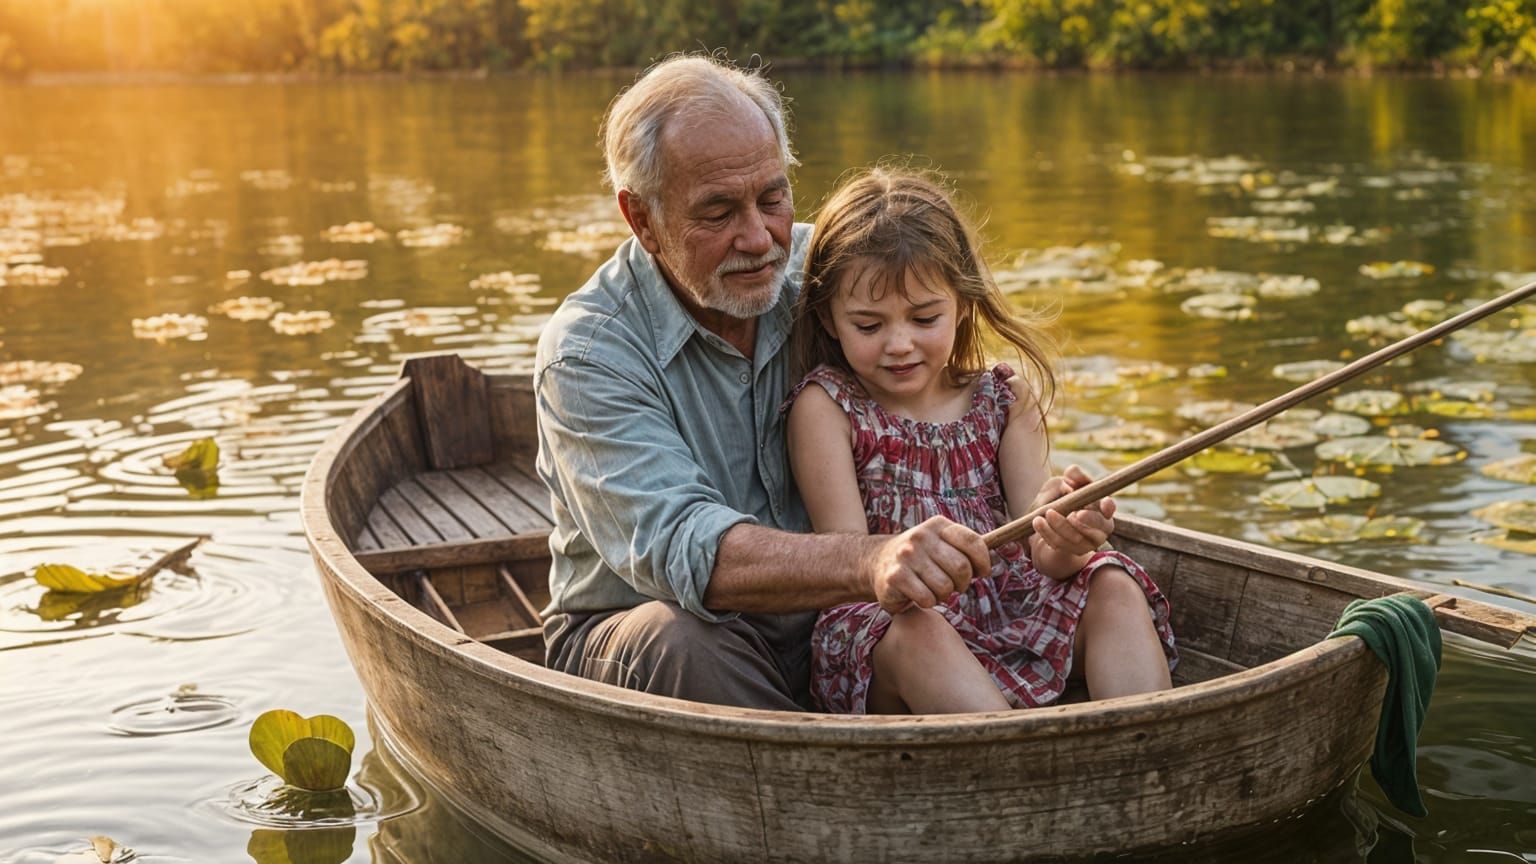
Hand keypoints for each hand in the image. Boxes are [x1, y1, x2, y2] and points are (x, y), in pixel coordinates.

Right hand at [859, 516, 990, 613]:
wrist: (877, 563)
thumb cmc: (921, 557)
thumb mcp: (943, 543)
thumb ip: (970, 546)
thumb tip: (1013, 543)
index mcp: (938, 525)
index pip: (974, 543)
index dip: (983, 562)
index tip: (981, 572)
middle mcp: (921, 537)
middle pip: (962, 568)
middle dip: (963, 583)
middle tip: (954, 585)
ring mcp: (906, 556)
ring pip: (945, 587)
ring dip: (944, 595)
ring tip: (933, 589)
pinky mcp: (895, 577)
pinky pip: (927, 598)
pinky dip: (928, 602)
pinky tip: (918, 595)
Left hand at [1029, 465, 1115, 558]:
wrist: (1047, 516)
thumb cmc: (1063, 494)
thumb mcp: (1067, 481)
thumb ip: (1074, 475)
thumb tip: (1071, 476)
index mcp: (1102, 508)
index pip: (1110, 508)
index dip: (1109, 507)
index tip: (1104, 503)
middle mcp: (1099, 527)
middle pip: (1099, 528)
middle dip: (1087, 521)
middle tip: (1073, 515)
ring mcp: (1086, 542)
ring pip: (1076, 538)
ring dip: (1061, 526)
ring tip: (1048, 513)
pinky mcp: (1070, 550)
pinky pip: (1060, 545)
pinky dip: (1048, 533)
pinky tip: (1038, 522)